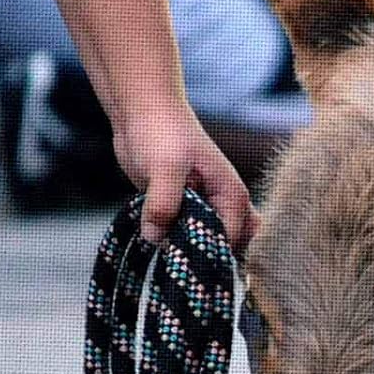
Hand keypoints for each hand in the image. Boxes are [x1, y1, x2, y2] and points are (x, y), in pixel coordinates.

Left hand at [112, 101, 257, 250]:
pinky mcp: (178, 208)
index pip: (231, 241)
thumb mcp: (164, 168)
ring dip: (184, 251)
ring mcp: (200, 208)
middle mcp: (221, 205)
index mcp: (231, 195)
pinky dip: (169, 241)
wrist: (141, 110)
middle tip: (178, 261)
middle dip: (206, 260)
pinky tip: (153, 241)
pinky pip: (179, 235)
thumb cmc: (162, 131)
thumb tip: (155, 238)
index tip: (185, 263)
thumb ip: (163, 203)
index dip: (210, 257)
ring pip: (200, 244)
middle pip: (226, 248)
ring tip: (163, 251)